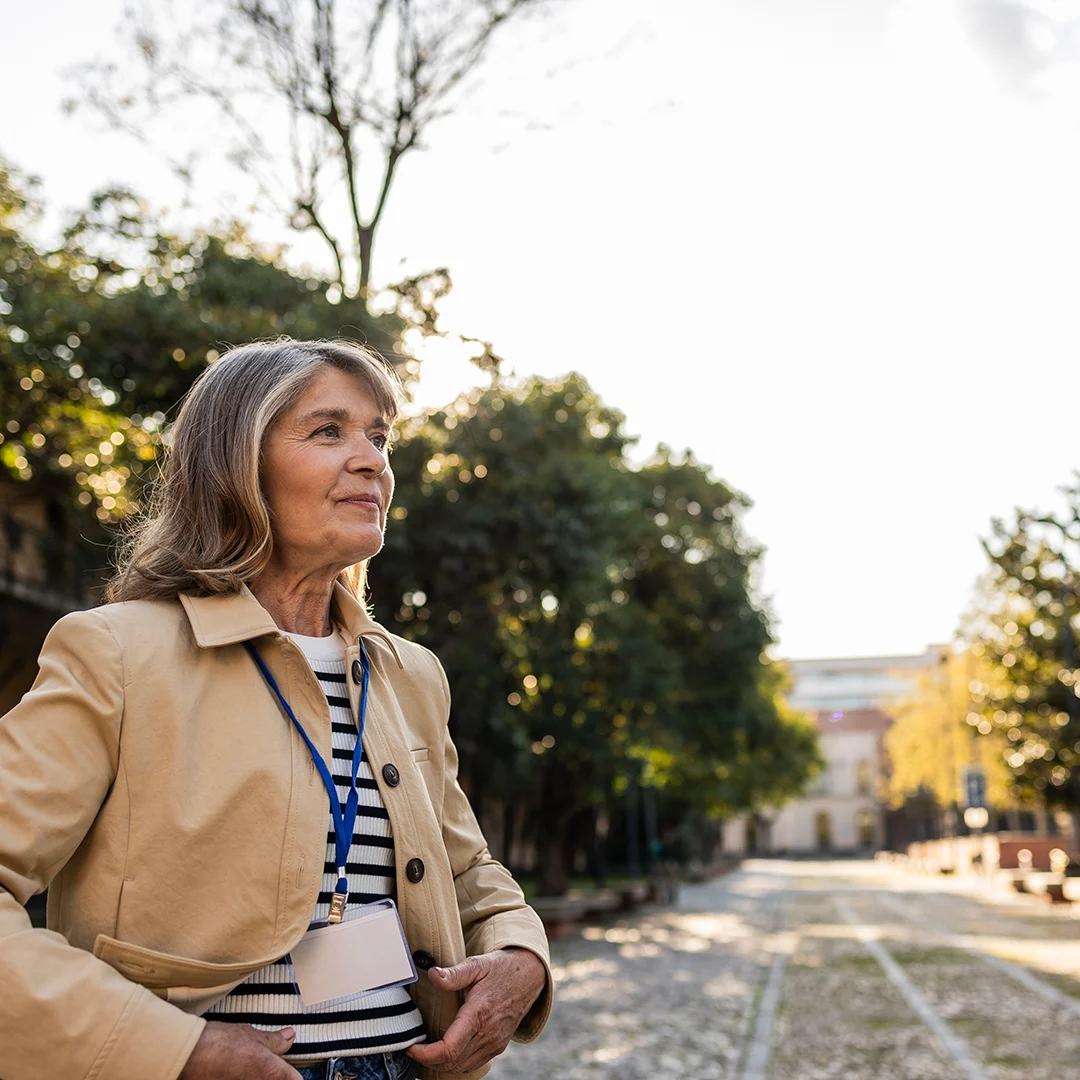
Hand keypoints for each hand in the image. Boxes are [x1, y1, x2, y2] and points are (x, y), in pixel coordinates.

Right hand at [179, 1021, 302, 1078]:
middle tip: (259, 1065)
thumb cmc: (220, 1044)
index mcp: (272, 1072)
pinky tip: (236, 1072)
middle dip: (276, 1075)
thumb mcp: (253, 1036)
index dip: (294, 1077)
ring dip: (256, 1076)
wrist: (189, 1057)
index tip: (291, 1072)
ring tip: (247, 1067)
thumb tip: (290, 1037)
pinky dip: (243, 1078)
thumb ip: (275, 1041)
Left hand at [407, 948, 546, 1074]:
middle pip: (451, 1064)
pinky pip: (472, 1064)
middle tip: (412, 1048)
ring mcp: (494, 1043)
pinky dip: (455, 1064)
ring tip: (424, 1051)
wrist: (529, 976)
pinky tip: (445, 1052)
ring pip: (461, 1068)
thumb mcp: (477, 964)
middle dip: (427, 1061)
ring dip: (440, 1065)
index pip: (448, 1050)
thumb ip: (453, 973)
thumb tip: (432, 974)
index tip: (410, 1046)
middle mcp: (488, 1034)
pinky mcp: (498, 1046)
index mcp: (479, 1014)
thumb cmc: (500, 968)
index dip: (425, 1054)